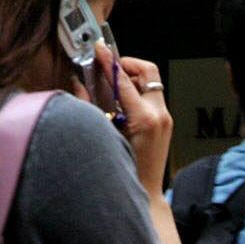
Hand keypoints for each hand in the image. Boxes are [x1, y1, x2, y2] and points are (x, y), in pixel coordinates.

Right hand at [91, 43, 171, 196]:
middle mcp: (159, 115)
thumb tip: (78, 84)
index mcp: (144, 118)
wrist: (145, 194)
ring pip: (151, 82)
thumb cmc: (124, 172)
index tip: (100, 49)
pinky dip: (137, 93)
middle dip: (128, 65)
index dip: (109, 62)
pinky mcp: (166, 122)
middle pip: (147, 71)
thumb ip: (89, 107)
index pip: (123, 80)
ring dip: (132, 79)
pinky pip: (151, 96)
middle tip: (110, 68)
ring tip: (113, 89)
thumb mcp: (104, 136)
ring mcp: (165, 118)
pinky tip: (121, 104)